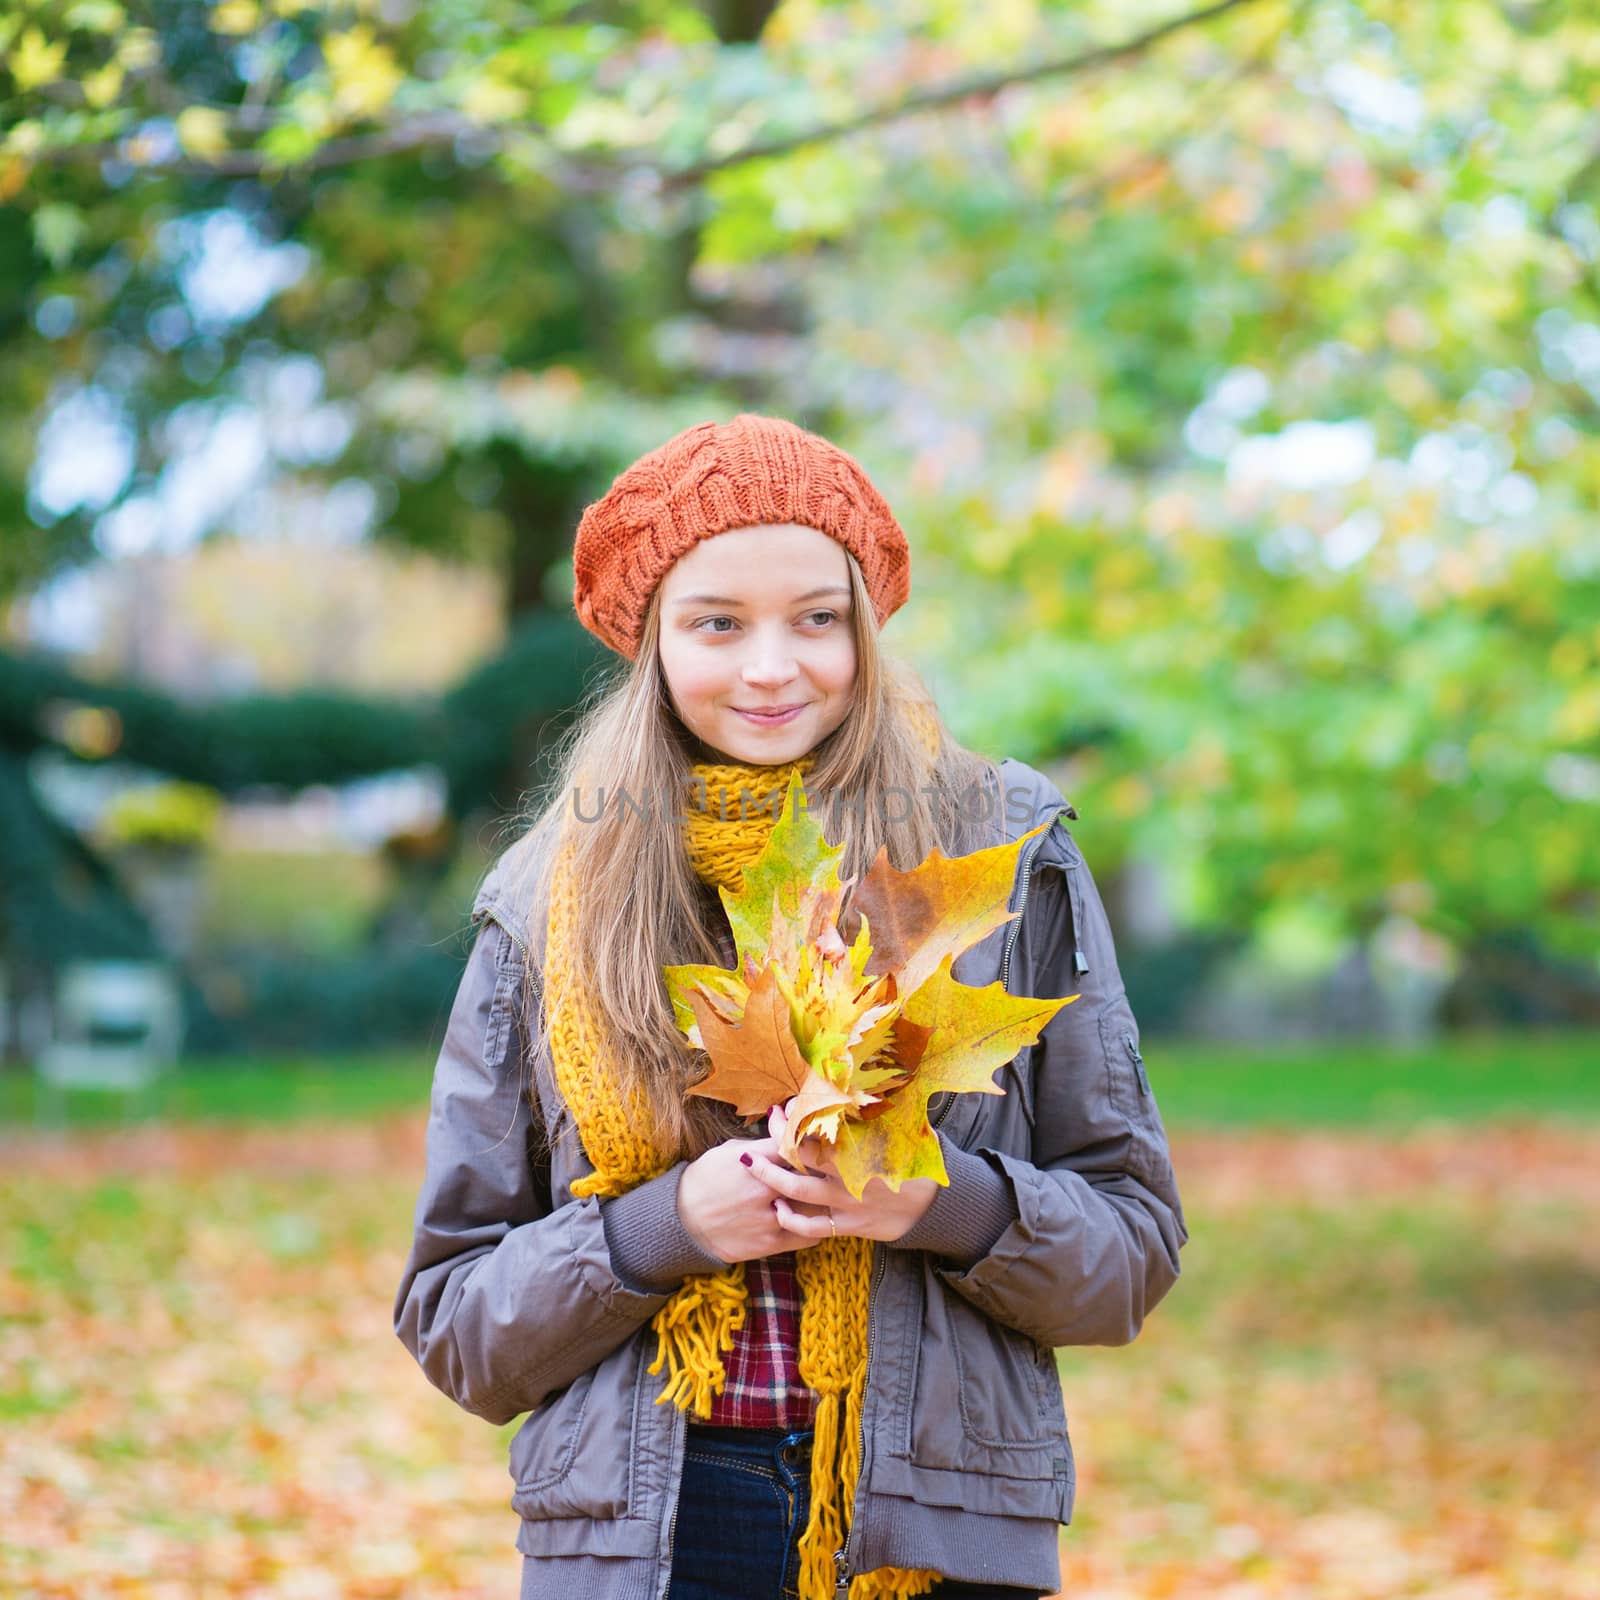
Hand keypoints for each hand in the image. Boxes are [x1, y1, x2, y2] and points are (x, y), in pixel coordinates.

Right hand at [677, 1128, 830, 1263]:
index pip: (796, 1141)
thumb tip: (786, 1128)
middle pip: (812, 1172)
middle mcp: (765, 1187)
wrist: (682, 1220)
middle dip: (824, 1168)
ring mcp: (769, 1217)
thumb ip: (762, 1143)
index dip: (810, 1138)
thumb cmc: (706, 1179)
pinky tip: (815, 1217)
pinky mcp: (770, 1243)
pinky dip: (815, 1225)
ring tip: (828, 1193)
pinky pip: (809, 1235)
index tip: (818, 1139)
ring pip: (815, 1205)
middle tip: (832, 1166)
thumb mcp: (729, 1150)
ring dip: (822, 1198)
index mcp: (755, 1159)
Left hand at [743, 1100, 940, 1243]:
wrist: (936, 1206)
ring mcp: (846, 1203)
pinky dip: (791, 1220)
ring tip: (752, 1166)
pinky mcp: (850, 1226)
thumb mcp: (901, 1132)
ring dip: (771, 1179)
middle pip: (799, 1157)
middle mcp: (848, 1175)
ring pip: (798, 1191)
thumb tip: (860, 1085)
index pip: (816, 1130)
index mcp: (859, 1148)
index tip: (781, 1109)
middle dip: (774, 1143)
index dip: (793, 1120)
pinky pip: (813, 1228)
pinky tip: (778, 1209)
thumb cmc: (917, 1163)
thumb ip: (878, 1112)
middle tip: (760, 1130)